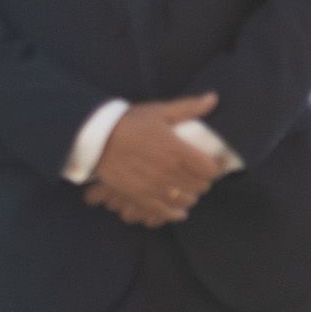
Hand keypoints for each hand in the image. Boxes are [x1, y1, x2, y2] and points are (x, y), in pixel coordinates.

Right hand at [86, 93, 224, 226]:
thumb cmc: (129, 122)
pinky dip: (175, 213)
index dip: (214, 168)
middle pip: (200, 186)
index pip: (210, 170)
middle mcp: (168, 170)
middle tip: (197, 176)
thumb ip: (188, 108)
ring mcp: (154, 186)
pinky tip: (178, 210)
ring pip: (185, 200)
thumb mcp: (159, 111)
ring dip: (189, 196)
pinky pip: (165, 212)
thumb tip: (213, 98)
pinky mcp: (140, 196)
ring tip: (186, 189)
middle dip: (202, 181)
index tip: (211, 164)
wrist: (96, 138)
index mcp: (177, 149)